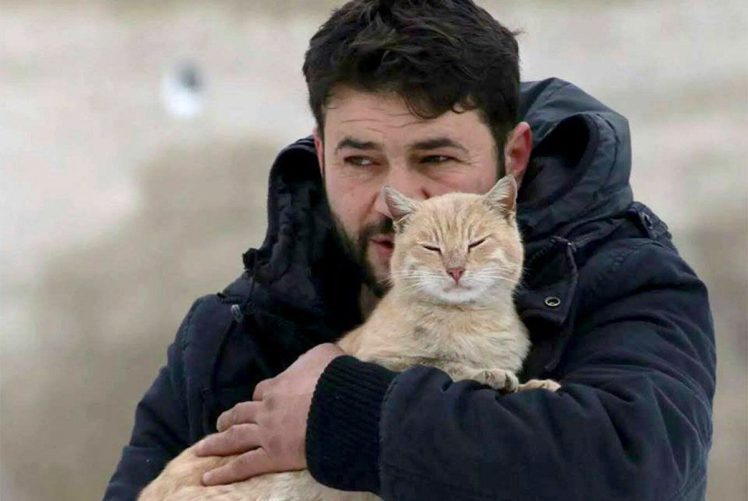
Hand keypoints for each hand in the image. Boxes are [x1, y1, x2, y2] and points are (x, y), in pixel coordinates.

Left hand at [194, 343, 345, 484]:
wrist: (341, 404)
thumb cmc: (335, 378)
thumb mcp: (324, 354)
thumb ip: (313, 357)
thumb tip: (316, 359)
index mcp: (279, 385)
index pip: (261, 390)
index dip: (259, 396)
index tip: (259, 400)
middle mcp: (267, 408)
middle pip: (241, 413)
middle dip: (229, 418)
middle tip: (221, 423)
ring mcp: (267, 433)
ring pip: (235, 437)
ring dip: (218, 442)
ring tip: (204, 447)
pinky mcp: (273, 456)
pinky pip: (244, 465)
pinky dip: (225, 473)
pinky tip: (208, 478)